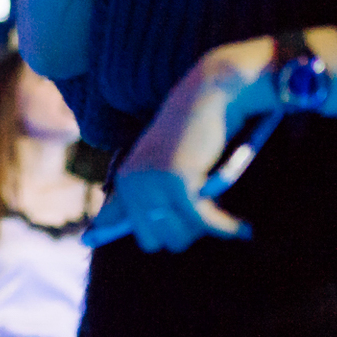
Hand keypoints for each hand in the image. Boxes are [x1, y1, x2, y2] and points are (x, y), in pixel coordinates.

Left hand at [83, 51, 252, 252]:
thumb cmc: (190, 134)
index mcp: (125, 181)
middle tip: (208, 207)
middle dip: (187, 231)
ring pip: (182, 234)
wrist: (209, 95)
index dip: (167, 235)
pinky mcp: (177, 180)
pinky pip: (203, 220)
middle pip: (160, 241)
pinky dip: (225, 227)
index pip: (137, 234)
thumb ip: (134, 198)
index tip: (183, 229)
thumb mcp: (157, 166)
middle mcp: (132, 183)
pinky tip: (242, 229)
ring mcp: (152, 182)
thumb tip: (93, 231)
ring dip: (207, 226)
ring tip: (220, 208)